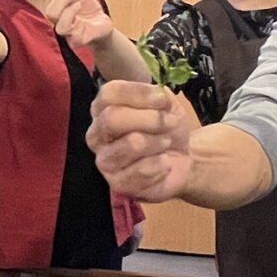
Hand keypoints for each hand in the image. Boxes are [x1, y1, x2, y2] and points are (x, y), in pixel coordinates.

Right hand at [45, 0, 112, 49]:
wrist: (103, 27)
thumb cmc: (90, 12)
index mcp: (59, 5)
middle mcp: (59, 18)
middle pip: (50, 6)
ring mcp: (65, 29)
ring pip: (53, 16)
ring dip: (65, 5)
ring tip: (78, 3)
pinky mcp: (74, 38)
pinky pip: (64, 29)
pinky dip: (69, 15)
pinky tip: (78, 8)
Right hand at [89, 81, 196, 200]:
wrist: (180, 160)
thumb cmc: (166, 129)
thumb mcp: (167, 104)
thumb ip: (159, 94)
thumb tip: (158, 94)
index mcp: (103, 109)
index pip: (109, 94)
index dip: (138, 93)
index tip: (162, 99)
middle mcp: (96, 134)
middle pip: (112, 118)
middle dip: (150, 119)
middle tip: (171, 122)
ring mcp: (103, 160)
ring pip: (132, 144)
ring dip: (158, 141)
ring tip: (166, 143)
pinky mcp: (117, 183)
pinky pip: (143, 169)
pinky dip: (162, 164)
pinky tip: (164, 164)